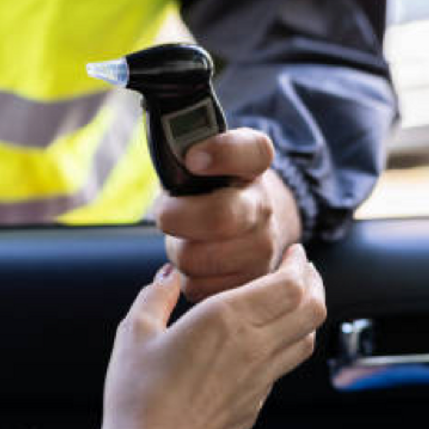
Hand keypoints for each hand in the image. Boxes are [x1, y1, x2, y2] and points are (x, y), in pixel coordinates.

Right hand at [94, 245, 325, 428]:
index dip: (299, 264)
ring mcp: (260, 379)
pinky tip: (265, 339)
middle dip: (313, 282)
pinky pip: (284, 365)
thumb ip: (156, 295)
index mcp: (225, 319)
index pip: (289, 284)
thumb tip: (169, 275)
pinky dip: (287, 342)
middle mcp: (253, 346)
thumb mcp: (134, 332)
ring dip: (307, 313)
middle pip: (311, 308)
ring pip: (307, 338)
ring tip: (293, 299)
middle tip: (302, 269)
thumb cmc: (137, 394)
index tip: (294, 252)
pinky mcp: (256, 404)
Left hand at [156, 128, 301, 300]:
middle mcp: (264, 205)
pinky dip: (187, 277)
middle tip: (167, 213)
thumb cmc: (207, 188)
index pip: (252, 150)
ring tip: (186, 238)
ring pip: (198, 258)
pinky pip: (198, 286)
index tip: (193, 158)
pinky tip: (197, 262)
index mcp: (253, 165)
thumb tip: (164, 143)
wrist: (245, 224)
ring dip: (179, 250)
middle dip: (176, 217)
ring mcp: (264, 247)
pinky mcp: (250, 282)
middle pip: (219, 217)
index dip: (222, 153)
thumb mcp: (200, 158)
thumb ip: (182, 145)